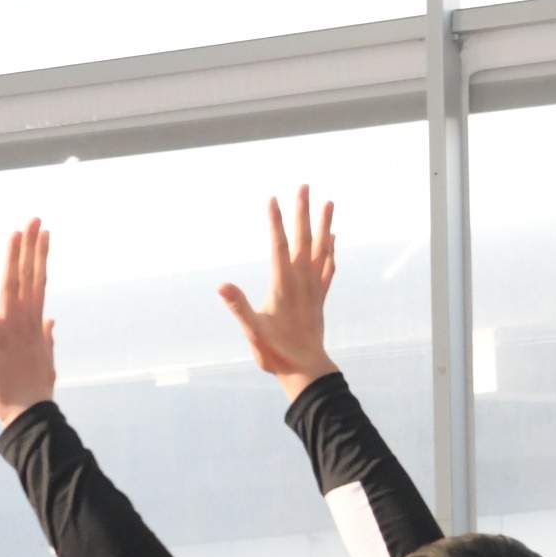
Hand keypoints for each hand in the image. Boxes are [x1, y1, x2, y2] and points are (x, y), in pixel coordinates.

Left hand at [0, 220, 57, 423]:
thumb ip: (47, 337)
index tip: (44, 233)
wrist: (28, 415)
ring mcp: (9, 329)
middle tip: (34, 220)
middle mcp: (25, 320)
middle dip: (31, 247)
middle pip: (28, 276)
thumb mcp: (46, 361)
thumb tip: (52, 320)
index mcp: (36, 323)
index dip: (41, 255)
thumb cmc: (35, 392)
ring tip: (15, 234)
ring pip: (11, 287)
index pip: (39, 281)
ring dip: (12, 259)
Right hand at [216, 187, 337, 395]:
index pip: (279, 245)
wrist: (306, 370)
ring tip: (329, 202)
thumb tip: (221, 286)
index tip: (272, 199)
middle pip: (304, 239)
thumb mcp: (253, 331)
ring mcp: (314, 288)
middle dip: (302, 211)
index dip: (275, 222)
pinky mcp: (320, 297)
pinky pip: (328, 267)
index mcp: (283, 284)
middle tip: (305, 185)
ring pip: (322, 249)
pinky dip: (332, 250)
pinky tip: (333, 238)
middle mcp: (302, 281)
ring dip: (325, 224)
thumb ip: (238, 307)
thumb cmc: (276, 353)